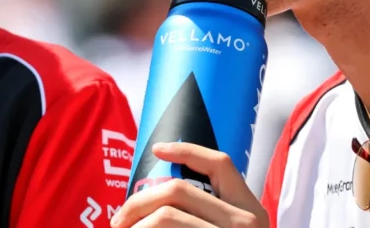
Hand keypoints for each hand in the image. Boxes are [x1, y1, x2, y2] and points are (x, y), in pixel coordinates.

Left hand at [110, 142, 268, 227]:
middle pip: (177, 191)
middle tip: (118, 221)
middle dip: (137, 202)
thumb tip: (153, 201)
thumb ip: (208, 215)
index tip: (157, 149)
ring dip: (135, 225)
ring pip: (166, 216)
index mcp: (251, 210)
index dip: (187, 150)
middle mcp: (245, 223)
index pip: (221, 164)